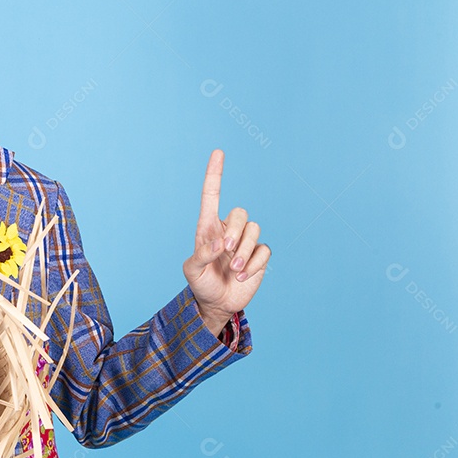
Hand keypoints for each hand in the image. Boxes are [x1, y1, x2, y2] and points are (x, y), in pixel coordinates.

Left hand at [182, 149, 270, 334]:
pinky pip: (264, 250)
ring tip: (233, 269)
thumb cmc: (201, 284)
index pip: (212, 195)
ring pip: (254, 230)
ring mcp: (245, 242)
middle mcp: (228, 230)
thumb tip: (220, 243)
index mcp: (208, 228)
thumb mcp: (192, 271)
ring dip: (244, 251)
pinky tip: (242, 276)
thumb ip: (201, 255)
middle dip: (235, 231)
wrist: (217, 304)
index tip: (218, 153)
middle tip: (227, 250)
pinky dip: (254, 264)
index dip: (215, 174)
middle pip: (240, 213)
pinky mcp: (259, 255)